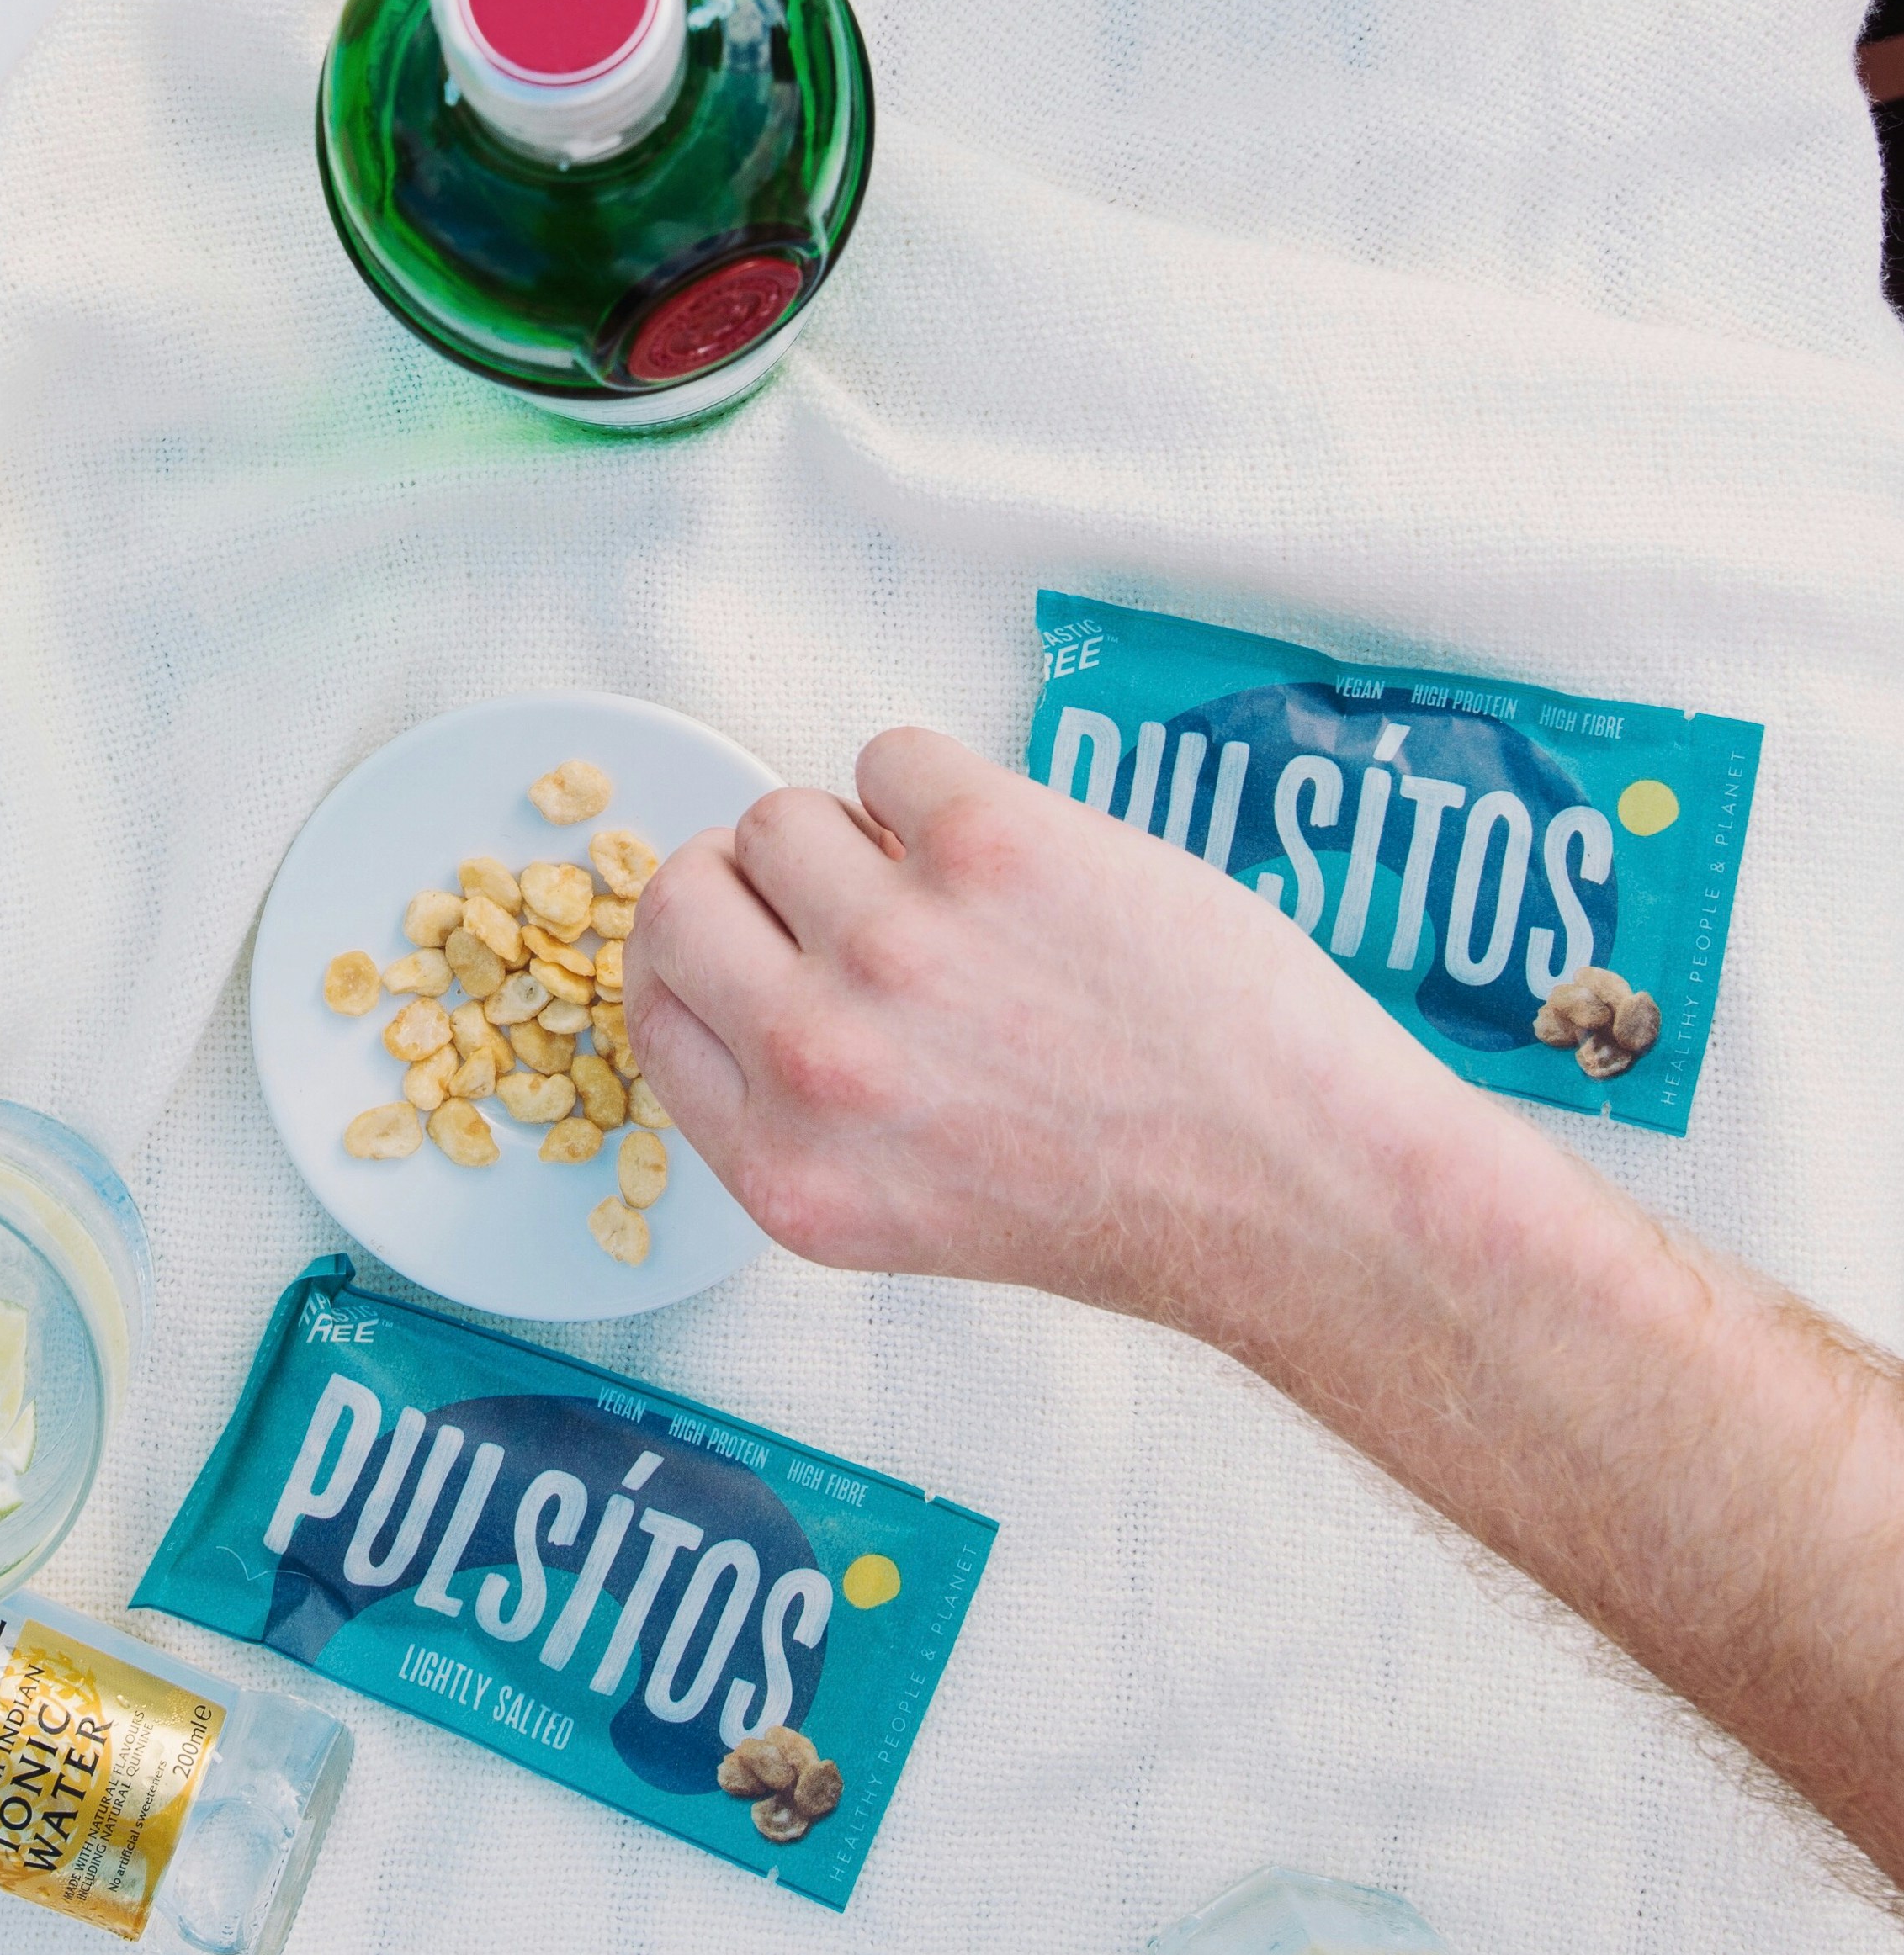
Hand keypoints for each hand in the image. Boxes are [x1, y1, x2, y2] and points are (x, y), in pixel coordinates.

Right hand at [629, 725, 1481, 1338]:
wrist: (1303, 1189)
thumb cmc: (1140, 1197)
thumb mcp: (909, 1202)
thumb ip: (802, 1104)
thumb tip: (743, 962)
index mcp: (787, 1170)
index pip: (652, 1005)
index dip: (699, 950)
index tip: (747, 933)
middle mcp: (816, 1061)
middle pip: (684, 888)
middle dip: (753, 879)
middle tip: (842, 893)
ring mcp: (894, 945)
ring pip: (787, 813)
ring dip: (862, 833)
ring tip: (966, 895)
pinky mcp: (985, 844)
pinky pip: (891, 752)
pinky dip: (940, 783)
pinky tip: (1020, 859)